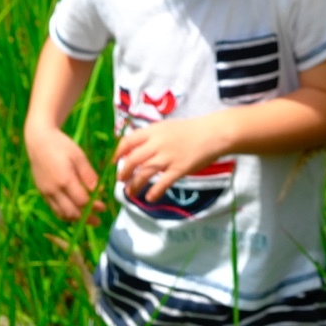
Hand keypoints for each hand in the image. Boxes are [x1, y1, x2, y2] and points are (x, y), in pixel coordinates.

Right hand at [26, 125, 102, 222]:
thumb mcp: (79, 156)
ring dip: (76, 219)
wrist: (38, 141)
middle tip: (98, 220)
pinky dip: (65, 214)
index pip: (82, 202)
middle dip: (86, 218)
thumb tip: (98, 190)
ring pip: (62, 214)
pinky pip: (54, 209)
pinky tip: (74, 212)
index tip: (103, 207)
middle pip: (72, 212)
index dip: (94, 207)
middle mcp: (54, 190)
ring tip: (88, 220)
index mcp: (65, 180)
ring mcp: (46, 192)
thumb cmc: (61, 146)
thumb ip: (88, 175)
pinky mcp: (42, 192)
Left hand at [116, 116, 231, 203]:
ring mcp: (168, 157)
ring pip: (144, 173)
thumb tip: (133, 148)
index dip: (117, 153)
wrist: (213, 133)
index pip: (127, 142)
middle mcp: (157, 144)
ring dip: (135, 185)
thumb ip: (150, 137)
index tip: (113, 162)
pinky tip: (149, 198)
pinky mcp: (179, 169)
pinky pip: (163, 183)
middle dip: (124, 172)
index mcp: (153, 131)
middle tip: (121, 180)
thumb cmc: (189, 130)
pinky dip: (154, 192)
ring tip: (130, 193)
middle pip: (133, 160)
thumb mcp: (166, 127)